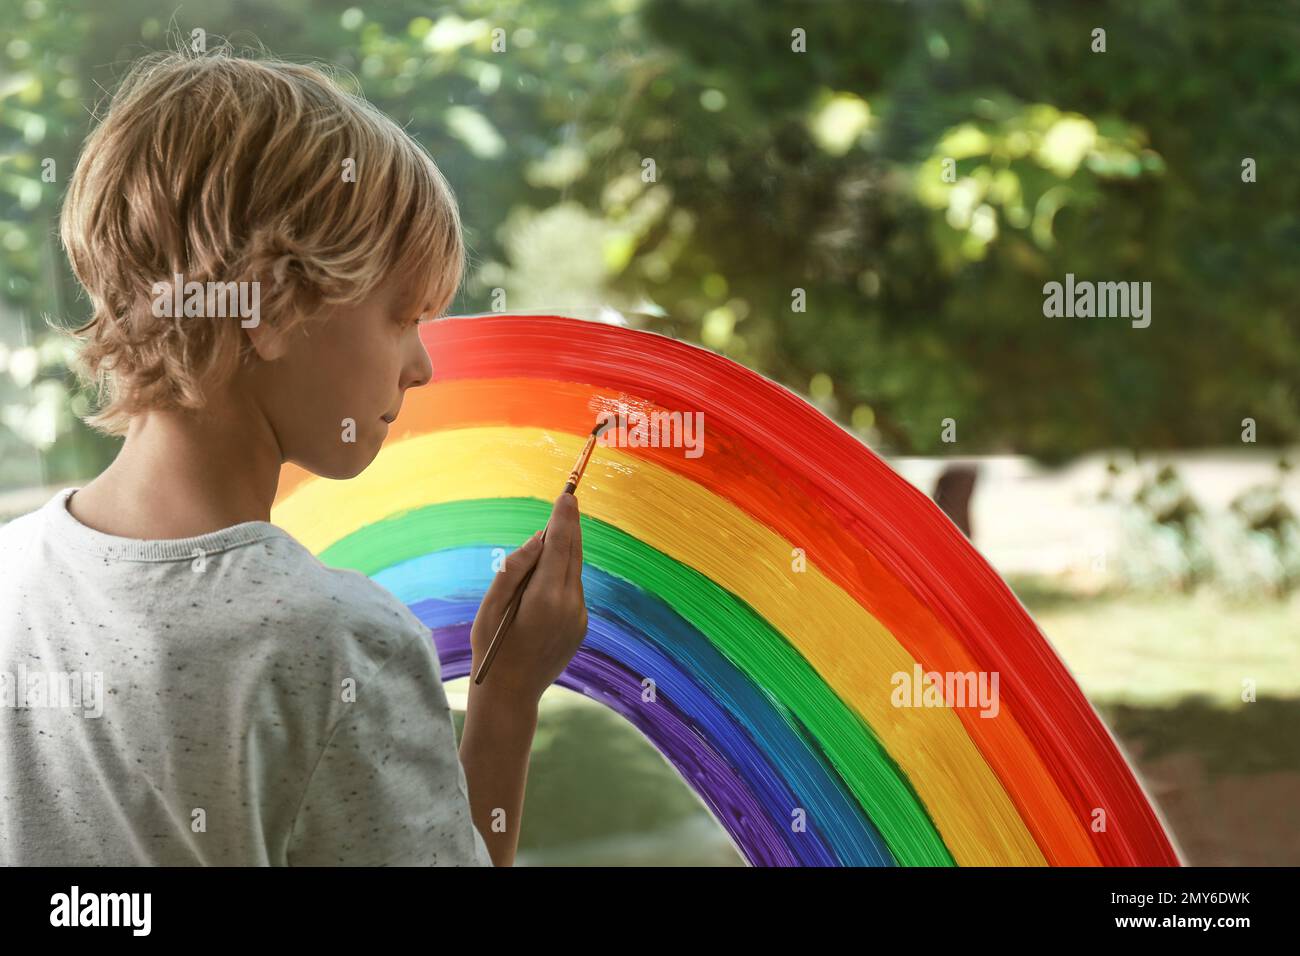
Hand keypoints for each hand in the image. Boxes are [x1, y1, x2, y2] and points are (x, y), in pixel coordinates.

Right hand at [469, 493, 588, 704]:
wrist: (511, 694)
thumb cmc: (493, 648)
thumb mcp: (492, 605)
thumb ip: (515, 569)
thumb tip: (538, 539)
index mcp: (544, 597)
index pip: (559, 546)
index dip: (563, 519)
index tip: (566, 496)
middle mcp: (568, 605)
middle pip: (573, 554)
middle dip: (570, 527)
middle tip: (567, 501)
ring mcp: (578, 617)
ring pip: (574, 573)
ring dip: (565, 553)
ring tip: (552, 536)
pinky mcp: (580, 627)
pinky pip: (573, 591)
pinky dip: (563, 576)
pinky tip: (549, 576)